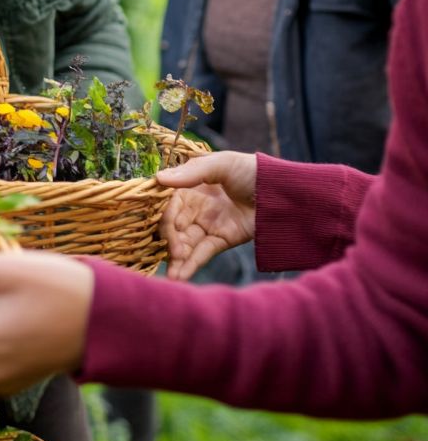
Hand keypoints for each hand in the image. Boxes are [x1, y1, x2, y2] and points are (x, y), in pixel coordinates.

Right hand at [157, 151, 257, 280]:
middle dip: (170, 242)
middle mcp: (194, 208)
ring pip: (186, 244)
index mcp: (189, 188)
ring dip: (176, 259)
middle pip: (174, 228)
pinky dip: (191, 265)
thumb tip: (159, 178)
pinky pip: (203, 253)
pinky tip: (179, 276)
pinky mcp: (222, 240)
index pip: (169, 206)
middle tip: (175, 252)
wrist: (282, 190)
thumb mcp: (221, 164)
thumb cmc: (250, 170)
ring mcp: (207, 225)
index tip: (171, 228)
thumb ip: (191, 172)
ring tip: (171, 276)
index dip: (167, 218)